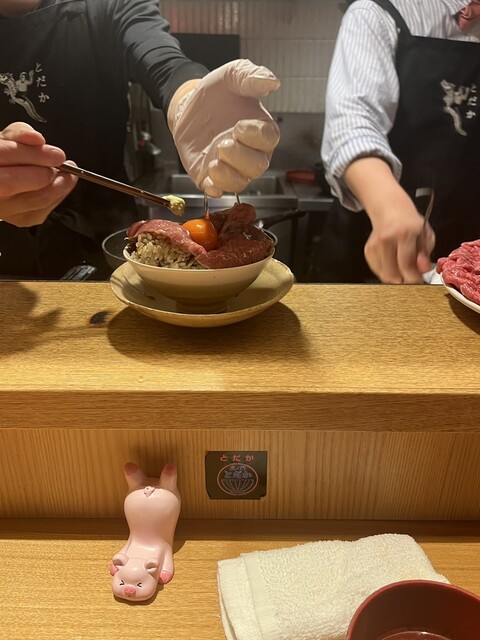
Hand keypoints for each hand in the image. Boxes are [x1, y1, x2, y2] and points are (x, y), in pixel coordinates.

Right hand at [0, 122, 76, 226]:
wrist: (6, 176)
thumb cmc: (7, 156)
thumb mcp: (9, 138)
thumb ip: (20, 133)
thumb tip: (36, 139)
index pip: (2, 155)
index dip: (31, 155)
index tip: (56, 154)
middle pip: (10, 184)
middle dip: (42, 173)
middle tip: (63, 166)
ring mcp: (3, 208)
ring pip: (31, 200)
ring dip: (57, 186)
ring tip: (68, 174)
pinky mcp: (20, 219)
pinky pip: (42, 210)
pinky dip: (56, 196)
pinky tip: (60, 186)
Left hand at [168, 59, 280, 196]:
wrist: (188, 106)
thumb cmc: (216, 93)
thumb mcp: (233, 76)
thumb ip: (252, 77)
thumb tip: (273, 82)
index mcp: (261, 129)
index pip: (269, 140)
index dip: (257, 137)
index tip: (240, 126)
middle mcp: (250, 152)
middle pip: (257, 166)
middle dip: (241, 158)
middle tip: (223, 144)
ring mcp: (232, 167)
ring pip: (239, 182)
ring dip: (228, 176)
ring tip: (213, 161)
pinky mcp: (212, 177)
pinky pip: (218, 190)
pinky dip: (214, 188)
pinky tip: (207, 175)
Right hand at [343, 157, 435, 282]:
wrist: (390, 210)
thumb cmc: (411, 223)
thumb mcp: (425, 235)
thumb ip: (425, 254)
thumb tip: (423, 269)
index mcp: (404, 234)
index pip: (406, 265)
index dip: (414, 278)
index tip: (419, 281)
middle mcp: (386, 239)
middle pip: (393, 274)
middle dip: (404, 280)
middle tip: (412, 276)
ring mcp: (375, 245)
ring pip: (385, 275)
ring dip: (396, 277)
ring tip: (403, 268)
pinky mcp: (368, 251)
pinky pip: (378, 271)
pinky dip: (387, 272)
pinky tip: (393, 263)